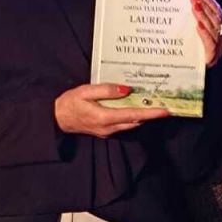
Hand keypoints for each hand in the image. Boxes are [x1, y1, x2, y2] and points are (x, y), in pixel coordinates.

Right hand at [53, 84, 169, 138]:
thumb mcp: (86, 91)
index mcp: (105, 117)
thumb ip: (107, 90)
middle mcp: (109, 128)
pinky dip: (132, 117)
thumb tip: (127, 89)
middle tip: (164, 104)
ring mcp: (107, 132)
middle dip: (150, 115)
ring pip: (131, 124)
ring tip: (153, 105)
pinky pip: (124, 124)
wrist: (57, 118)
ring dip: (142, 116)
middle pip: (136, 122)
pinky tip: (135, 108)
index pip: (134, 116)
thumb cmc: (70, 102)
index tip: (165, 111)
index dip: (151, 114)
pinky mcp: (106, 131)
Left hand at [191, 0, 221, 67]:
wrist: (199, 75)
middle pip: (215, 17)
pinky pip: (210, 42)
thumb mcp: (199, 35)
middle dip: (204, 4)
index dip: (209, 0)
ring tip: (194, 5)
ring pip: (213, 27)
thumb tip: (192, 4)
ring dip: (203, 14)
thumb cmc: (198, 54)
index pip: (217, 11)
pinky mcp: (213, 56)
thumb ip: (199, 21)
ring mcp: (220, 47)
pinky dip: (204, 33)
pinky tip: (198, 25)